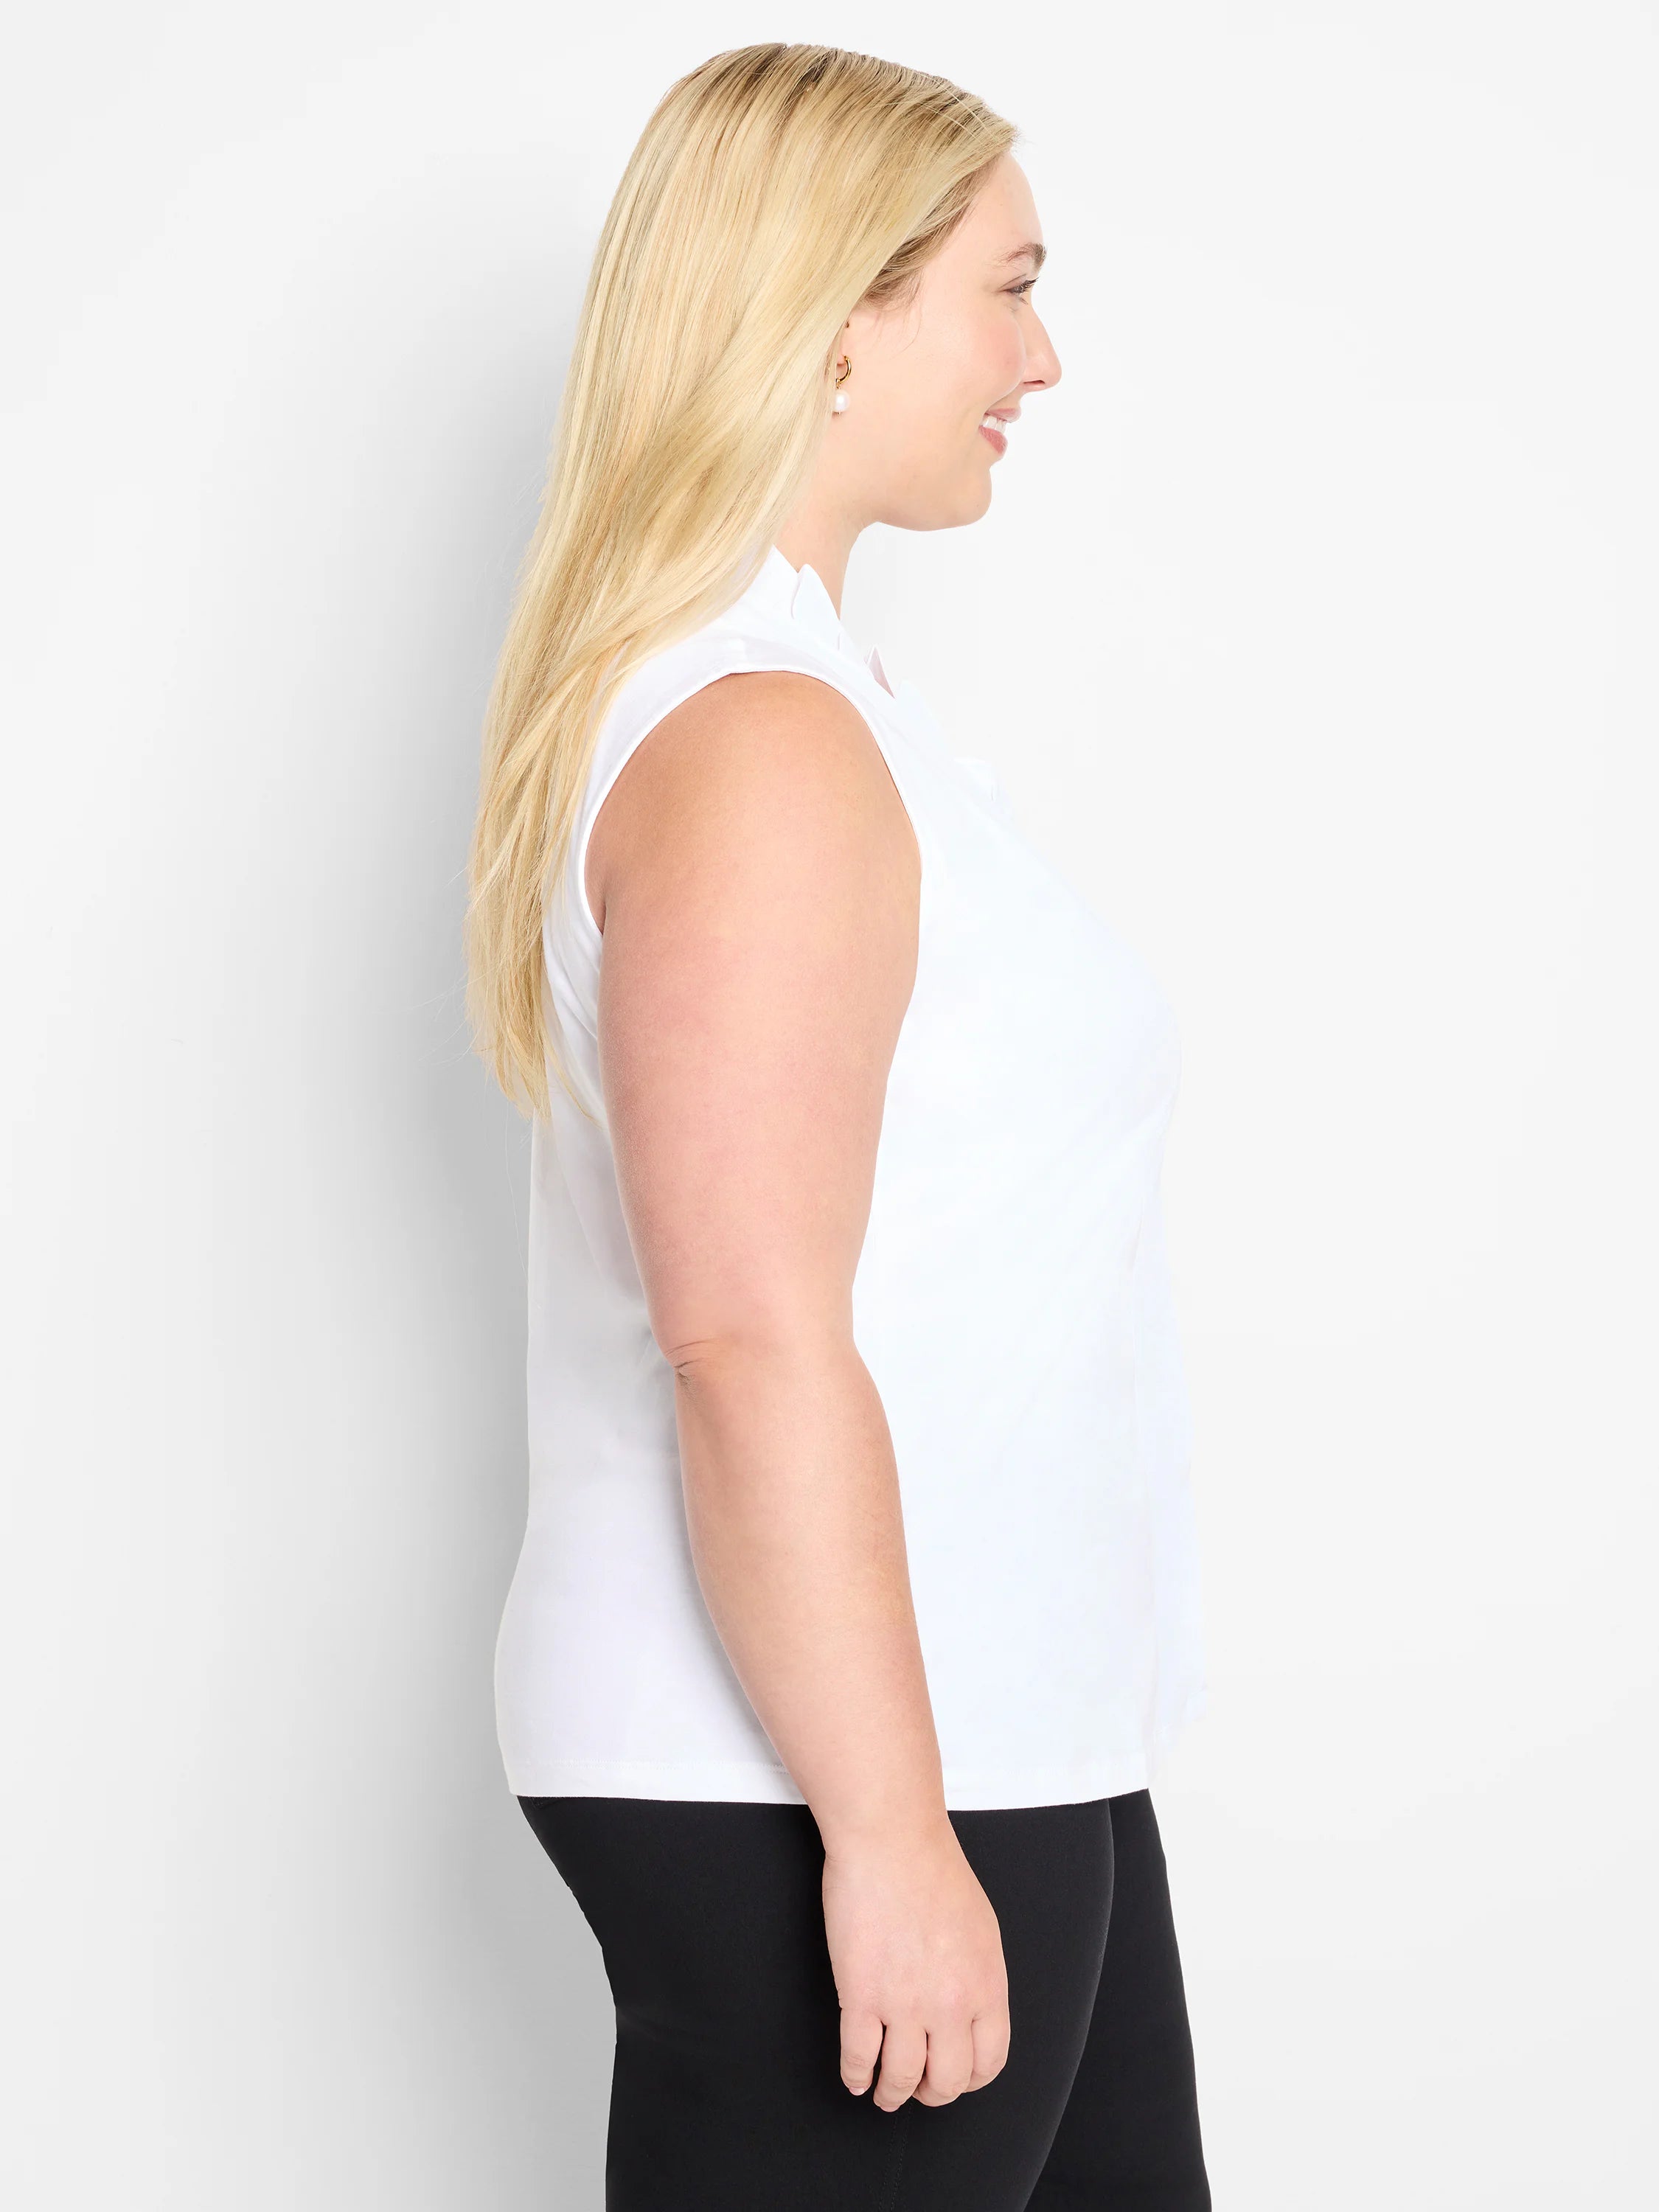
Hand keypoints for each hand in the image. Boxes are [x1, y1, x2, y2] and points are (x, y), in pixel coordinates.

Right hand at [822, 1817, 1010, 2110]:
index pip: (988, 2062)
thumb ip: (978, 1975)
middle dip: (932, 2093)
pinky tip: (856, 2076)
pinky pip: (860, 2057)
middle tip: (918, 2089)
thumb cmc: (933, 1868)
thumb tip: (969, 2010)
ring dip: (892, 2093)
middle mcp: (951, 2004)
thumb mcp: (980, 1926)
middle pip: (948, 2080)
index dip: (969, 2080)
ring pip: (902, 2078)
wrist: (892, 1838)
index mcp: (986, 1986)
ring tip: (884, 2092)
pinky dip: (856, 2076)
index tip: (953, 2078)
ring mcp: (905, 2003)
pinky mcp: (862, 1995)